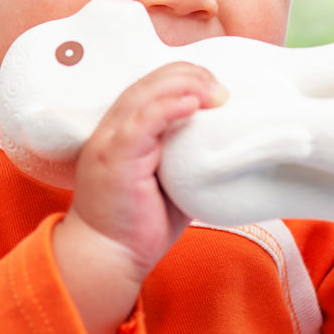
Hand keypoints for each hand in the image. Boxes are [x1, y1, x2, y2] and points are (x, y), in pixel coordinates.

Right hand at [52, 62, 225, 333]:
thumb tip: (226, 140)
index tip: (218, 88)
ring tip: (216, 94)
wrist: (107, 257)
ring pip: (145, 94)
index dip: (185, 77)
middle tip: (223, 91)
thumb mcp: (172, 179)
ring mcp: (111, 140)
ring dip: (185, 87)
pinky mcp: (115, 158)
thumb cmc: (140, 223)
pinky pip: (140, 123)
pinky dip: (166, 108)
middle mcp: (114, 127)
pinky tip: (191, 104)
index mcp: (124, 127)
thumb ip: (187, 154)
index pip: (152, 84)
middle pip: (151, 82)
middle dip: (191, 77)